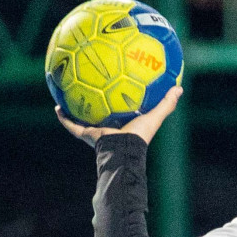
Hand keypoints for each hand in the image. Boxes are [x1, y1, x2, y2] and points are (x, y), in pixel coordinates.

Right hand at [55, 84, 183, 147]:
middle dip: (95, 102)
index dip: (118, 100)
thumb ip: (166, 104)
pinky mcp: (86, 134)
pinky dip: (64, 117)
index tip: (115, 87)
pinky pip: (71, 125)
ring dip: (75, 108)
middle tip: (90, 86)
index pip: (121, 110)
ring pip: (82, 118)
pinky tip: (57, 105)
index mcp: (124, 124)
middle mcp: (109, 128)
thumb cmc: (140, 136)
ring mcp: (96, 131)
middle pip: (100, 112)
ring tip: (67, 93)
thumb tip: (179, 88)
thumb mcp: (155, 116)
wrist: (124, 151)